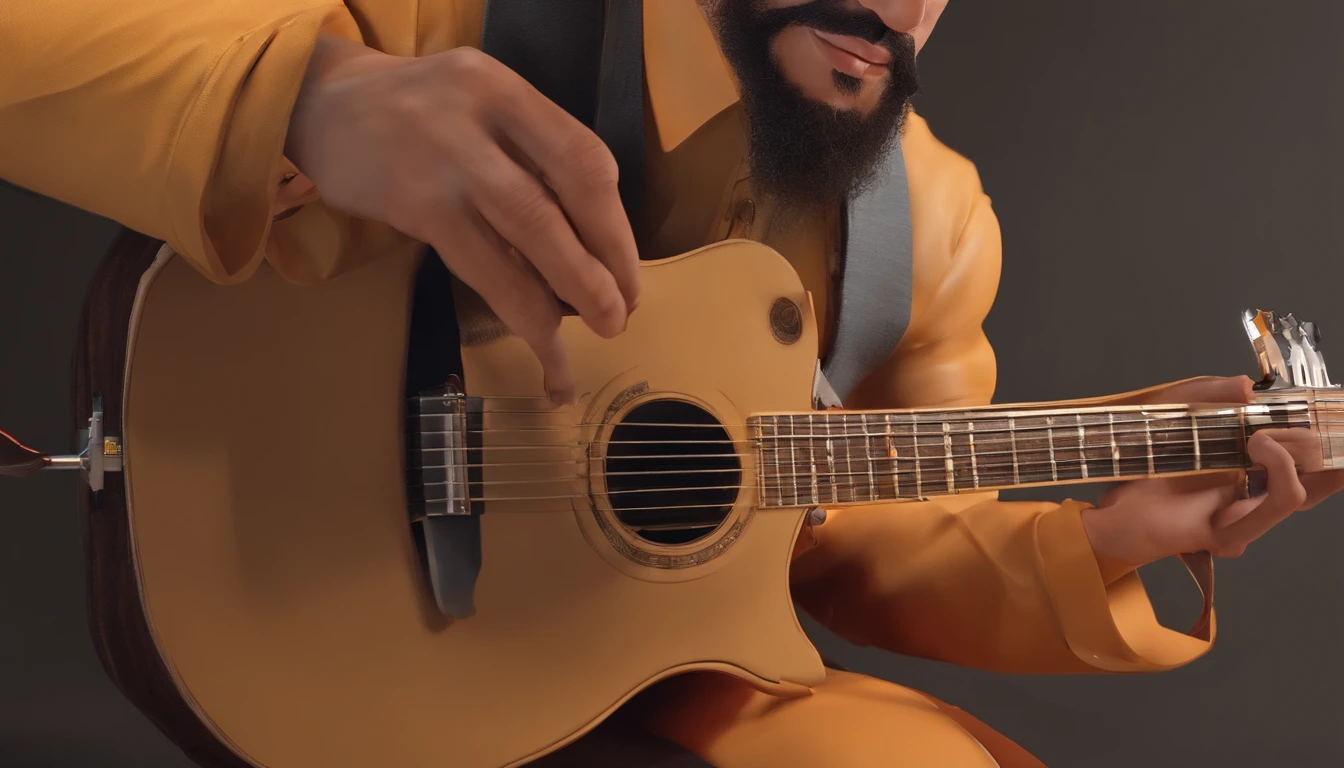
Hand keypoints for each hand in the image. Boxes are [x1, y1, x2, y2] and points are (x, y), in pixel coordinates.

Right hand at [285, 35, 641, 405]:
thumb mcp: (483, 102)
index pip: (583, 158)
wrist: (322, 103)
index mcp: (507, 90)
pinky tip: (540, 336)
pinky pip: (480, 268)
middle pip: (563, 196)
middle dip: (603, 264)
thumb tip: (596, 241)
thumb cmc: (420, 112)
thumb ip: (533, 151)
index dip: (615, 223)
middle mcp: (479, 118)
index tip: (627, 270)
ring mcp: (444, 161)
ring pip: (527, 232)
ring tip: (601, 327)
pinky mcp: (413, 206)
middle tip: (622, 312)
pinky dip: (517, 309)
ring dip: (570, 292)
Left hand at [1080, 376, 1343, 579]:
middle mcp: (1250, 499)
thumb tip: (1249, 386)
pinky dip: (1280, 469)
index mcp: (1245, 474)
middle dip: (1318, 441)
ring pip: (1302, 490)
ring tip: (1259, 435)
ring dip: (1292, 451)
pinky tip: (1259, 446)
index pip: (1303, 463)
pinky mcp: (1231, 533)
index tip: (1337, 415)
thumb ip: (1206, 394)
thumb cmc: (1137, 465)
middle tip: (1302, 418)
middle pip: (1315, 478)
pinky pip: (1280, 502)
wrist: (1105, 505)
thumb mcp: (1169, 412)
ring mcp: (1244, 519)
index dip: (1325, 442)